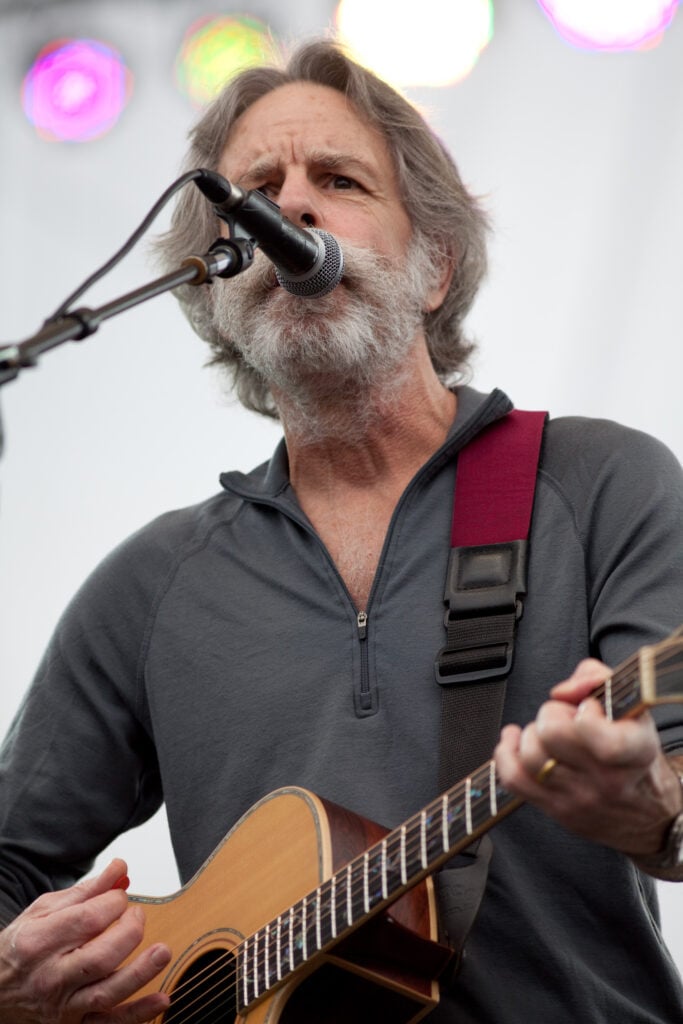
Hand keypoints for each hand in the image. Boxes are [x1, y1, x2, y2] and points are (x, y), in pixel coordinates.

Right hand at [0, 858, 170, 1023]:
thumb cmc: (20, 947)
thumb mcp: (43, 911)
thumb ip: (85, 891)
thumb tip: (120, 868)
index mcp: (40, 942)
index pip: (88, 920)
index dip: (114, 902)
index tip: (119, 896)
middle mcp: (51, 976)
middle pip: (101, 956)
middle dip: (130, 931)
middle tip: (137, 915)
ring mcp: (63, 1005)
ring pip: (107, 993)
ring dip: (141, 973)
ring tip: (162, 952)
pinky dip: (137, 1014)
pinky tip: (161, 998)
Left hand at [495, 659, 682, 855]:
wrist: (650, 815)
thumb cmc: (638, 758)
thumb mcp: (633, 711)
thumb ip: (597, 679)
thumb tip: (564, 690)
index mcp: (634, 751)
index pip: (595, 732)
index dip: (583, 711)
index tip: (588, 708)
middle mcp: (607, 779)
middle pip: (551, 733)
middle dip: (551, 714)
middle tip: (564, 718)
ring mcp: (579, 797)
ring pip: (530, 755)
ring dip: (532, 735)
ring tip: (547, 735)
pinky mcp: (556, 809)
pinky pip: (513, 779)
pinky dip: (505, 754)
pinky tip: (514, 741)